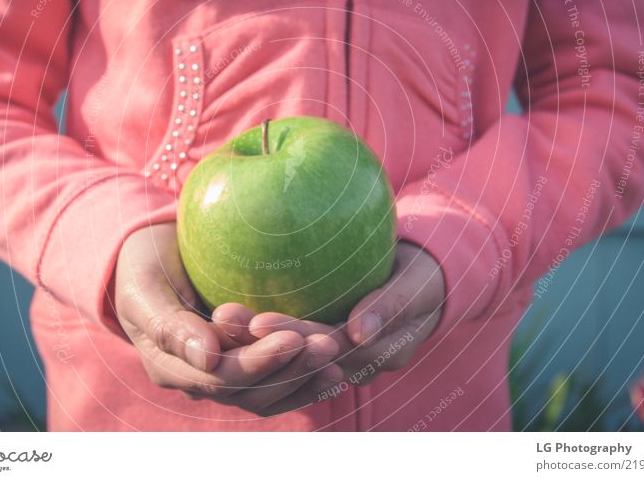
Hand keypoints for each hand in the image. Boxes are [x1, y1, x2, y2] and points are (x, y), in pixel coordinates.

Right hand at [114, 223, 342, 415]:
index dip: (257, 363)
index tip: (291, 337)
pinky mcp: (242, 364)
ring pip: (267, 393)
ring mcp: (221, 376)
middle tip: (327, 343)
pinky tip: (336, 369)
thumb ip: (168, 325)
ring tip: (336, 354)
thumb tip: (206, 358)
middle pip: (250, 391)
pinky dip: (305, 379)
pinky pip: (276, 384)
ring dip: (304, 376)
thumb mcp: (144, 288)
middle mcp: (198, 379)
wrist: (149, 258)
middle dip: (291, 369)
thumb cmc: (143, 265)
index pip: (220, 378)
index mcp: (170, 365)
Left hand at [214, 241, 444, 389]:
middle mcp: (352, 364)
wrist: (425, 281)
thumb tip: (358, 331)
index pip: (327, 349)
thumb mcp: (415, 285)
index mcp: (377, 355)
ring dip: (252, 339)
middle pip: (299, 356)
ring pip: (289, 355)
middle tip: (223, 316)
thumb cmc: (424, 277)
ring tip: (218, 316)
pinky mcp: (323, 344)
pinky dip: (260, 333)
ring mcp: (337, 357)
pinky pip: (289, 344)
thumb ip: (390, 306)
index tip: (256, 322)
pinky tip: (226, 313)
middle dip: (259, 341)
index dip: (290, 339)